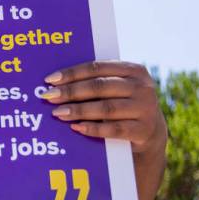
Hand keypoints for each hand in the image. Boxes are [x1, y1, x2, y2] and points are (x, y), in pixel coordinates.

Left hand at [41, 61, 166, 154]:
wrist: (149, 131)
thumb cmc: (122, 102)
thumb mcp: (115, 88)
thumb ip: (94, 81)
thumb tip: (55, 82)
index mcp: (132, 69)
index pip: (96, 68)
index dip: (72, 73)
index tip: (50, 80)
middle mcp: (142, 87)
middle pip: (99, 87)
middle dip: (71, 92)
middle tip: (49, 96)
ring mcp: (145, 108)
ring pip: (106, 108)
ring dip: (78, 110)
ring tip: (58, 113)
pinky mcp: (144, 130)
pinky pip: (114, 129)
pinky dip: (93, 128)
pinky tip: (76, 127)